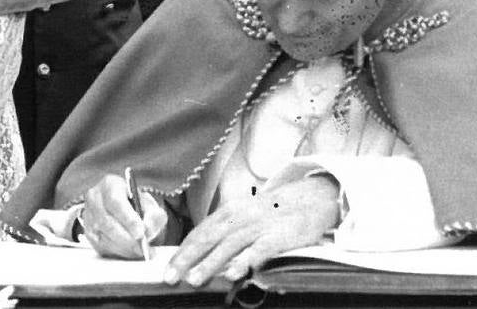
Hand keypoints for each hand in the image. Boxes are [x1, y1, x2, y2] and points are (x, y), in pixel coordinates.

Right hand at [82, 173, 167, 257]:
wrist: (125, 210)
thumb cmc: (136, 205)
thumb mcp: (149, 205)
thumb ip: (153, 215)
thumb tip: (148, 230)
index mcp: (109, 185)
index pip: (116, 201)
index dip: (128, 218)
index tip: (140, 232)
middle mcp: (95, 199)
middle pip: (107, 222)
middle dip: (127, 238)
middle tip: (142, 248)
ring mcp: (89, 217)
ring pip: (103, 237)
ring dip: (124, 248)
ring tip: (140, 252)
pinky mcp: (89, 234)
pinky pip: (101, 247)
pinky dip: (118, 253)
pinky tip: (130, 252)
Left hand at [163, 174, 339, 286]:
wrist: (309, 198)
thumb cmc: (273, 212)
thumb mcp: (246, 215)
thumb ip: (226, 231)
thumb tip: (201, 252)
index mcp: (230, 211)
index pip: (200, 232)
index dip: (183, 250)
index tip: (167, 267)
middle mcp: (240, 217)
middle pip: (209, 238)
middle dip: (187, 258)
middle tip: (170, 276)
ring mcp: (258, 226)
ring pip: (228, 246)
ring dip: (209, 263)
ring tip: (193, 279)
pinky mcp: (277, 236)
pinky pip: (257, 251)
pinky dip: (243, 261)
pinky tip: (232, 274)